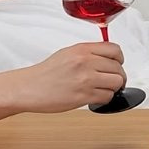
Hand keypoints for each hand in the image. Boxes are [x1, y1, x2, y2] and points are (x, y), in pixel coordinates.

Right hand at [13, 42, 127, 112]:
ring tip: (102, 90)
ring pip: (116, 83)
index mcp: (82, 49)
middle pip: (118, 68)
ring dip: (113, 89)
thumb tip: (108, 58)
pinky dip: (104, 98)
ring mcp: (85, 79)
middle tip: (111, 81)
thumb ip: (89, 53)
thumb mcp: (68, 53)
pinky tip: (95, 97)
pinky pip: (107, 97)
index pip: (115, 50)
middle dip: (118, 76)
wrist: (29, 88)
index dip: (119, 59)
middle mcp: (86, 62)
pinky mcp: (83, 96)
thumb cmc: (46, 73)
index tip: (117, 65)